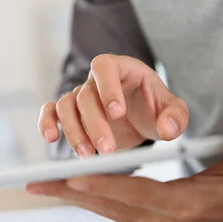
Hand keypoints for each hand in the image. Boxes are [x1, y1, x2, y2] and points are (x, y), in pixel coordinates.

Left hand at [27, 116, 222, 221]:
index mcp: (188, 206)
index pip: (139, 195)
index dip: (106, 185)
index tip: (73, 177)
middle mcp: (167, 221)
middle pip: (112, 206)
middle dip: (73, 194)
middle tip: (36, 183)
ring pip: (108, 210)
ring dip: (74, 198)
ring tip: (41, 186)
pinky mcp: (153, 221)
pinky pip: (114, 209)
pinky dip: (90, 198)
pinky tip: (71, 188)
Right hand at [38, 54, 188, 156]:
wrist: (141, 118)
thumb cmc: (155, 109)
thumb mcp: (173, 112)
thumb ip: (176, 117)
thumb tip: (167, 129)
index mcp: (123, 69)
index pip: (105, 66)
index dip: (107, 87)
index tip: (117, 113)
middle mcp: (97, 80)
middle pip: (85, 94)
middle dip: (94, 123)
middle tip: (107, 149)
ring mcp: (81, 95)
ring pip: (65, 105)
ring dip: (73, 131)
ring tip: (87, 155)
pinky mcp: (71, 113)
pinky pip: (51, 111)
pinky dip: (47, 122)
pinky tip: (51, 138)